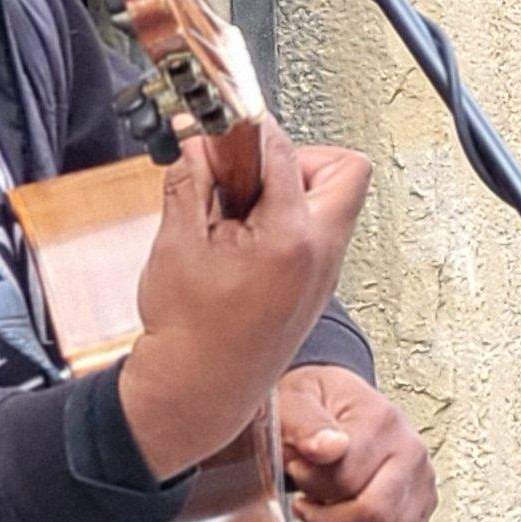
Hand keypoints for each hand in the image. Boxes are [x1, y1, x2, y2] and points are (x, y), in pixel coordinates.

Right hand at [116, 125, 370, 480]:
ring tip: (242, 210)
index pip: (284, 149)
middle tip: (251, 172)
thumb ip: (189, 178)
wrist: (199, 392)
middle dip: (298, 156)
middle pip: (345, 170)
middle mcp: (322, 252)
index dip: (247, 130)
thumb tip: (197, 139)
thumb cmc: (189, 334)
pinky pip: (319, 232)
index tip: (224, 128)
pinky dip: (289, 220)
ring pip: (335, 201)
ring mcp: (325, 272)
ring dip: (293, 189)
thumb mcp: (175, 241)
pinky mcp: (316, 285)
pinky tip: (245, 239)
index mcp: (291, 236)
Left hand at [273, 365, 436, 521]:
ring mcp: (421, 484)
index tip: (293, 471)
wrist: (338, 401)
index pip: (349, 477)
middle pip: (377, 515)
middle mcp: (412, 453)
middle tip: (300, 512)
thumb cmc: (316, 401)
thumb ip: (308, 423)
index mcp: (382, 421)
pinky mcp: (420, 509)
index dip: (312, 487)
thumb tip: (327, 449)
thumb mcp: (298, 399)